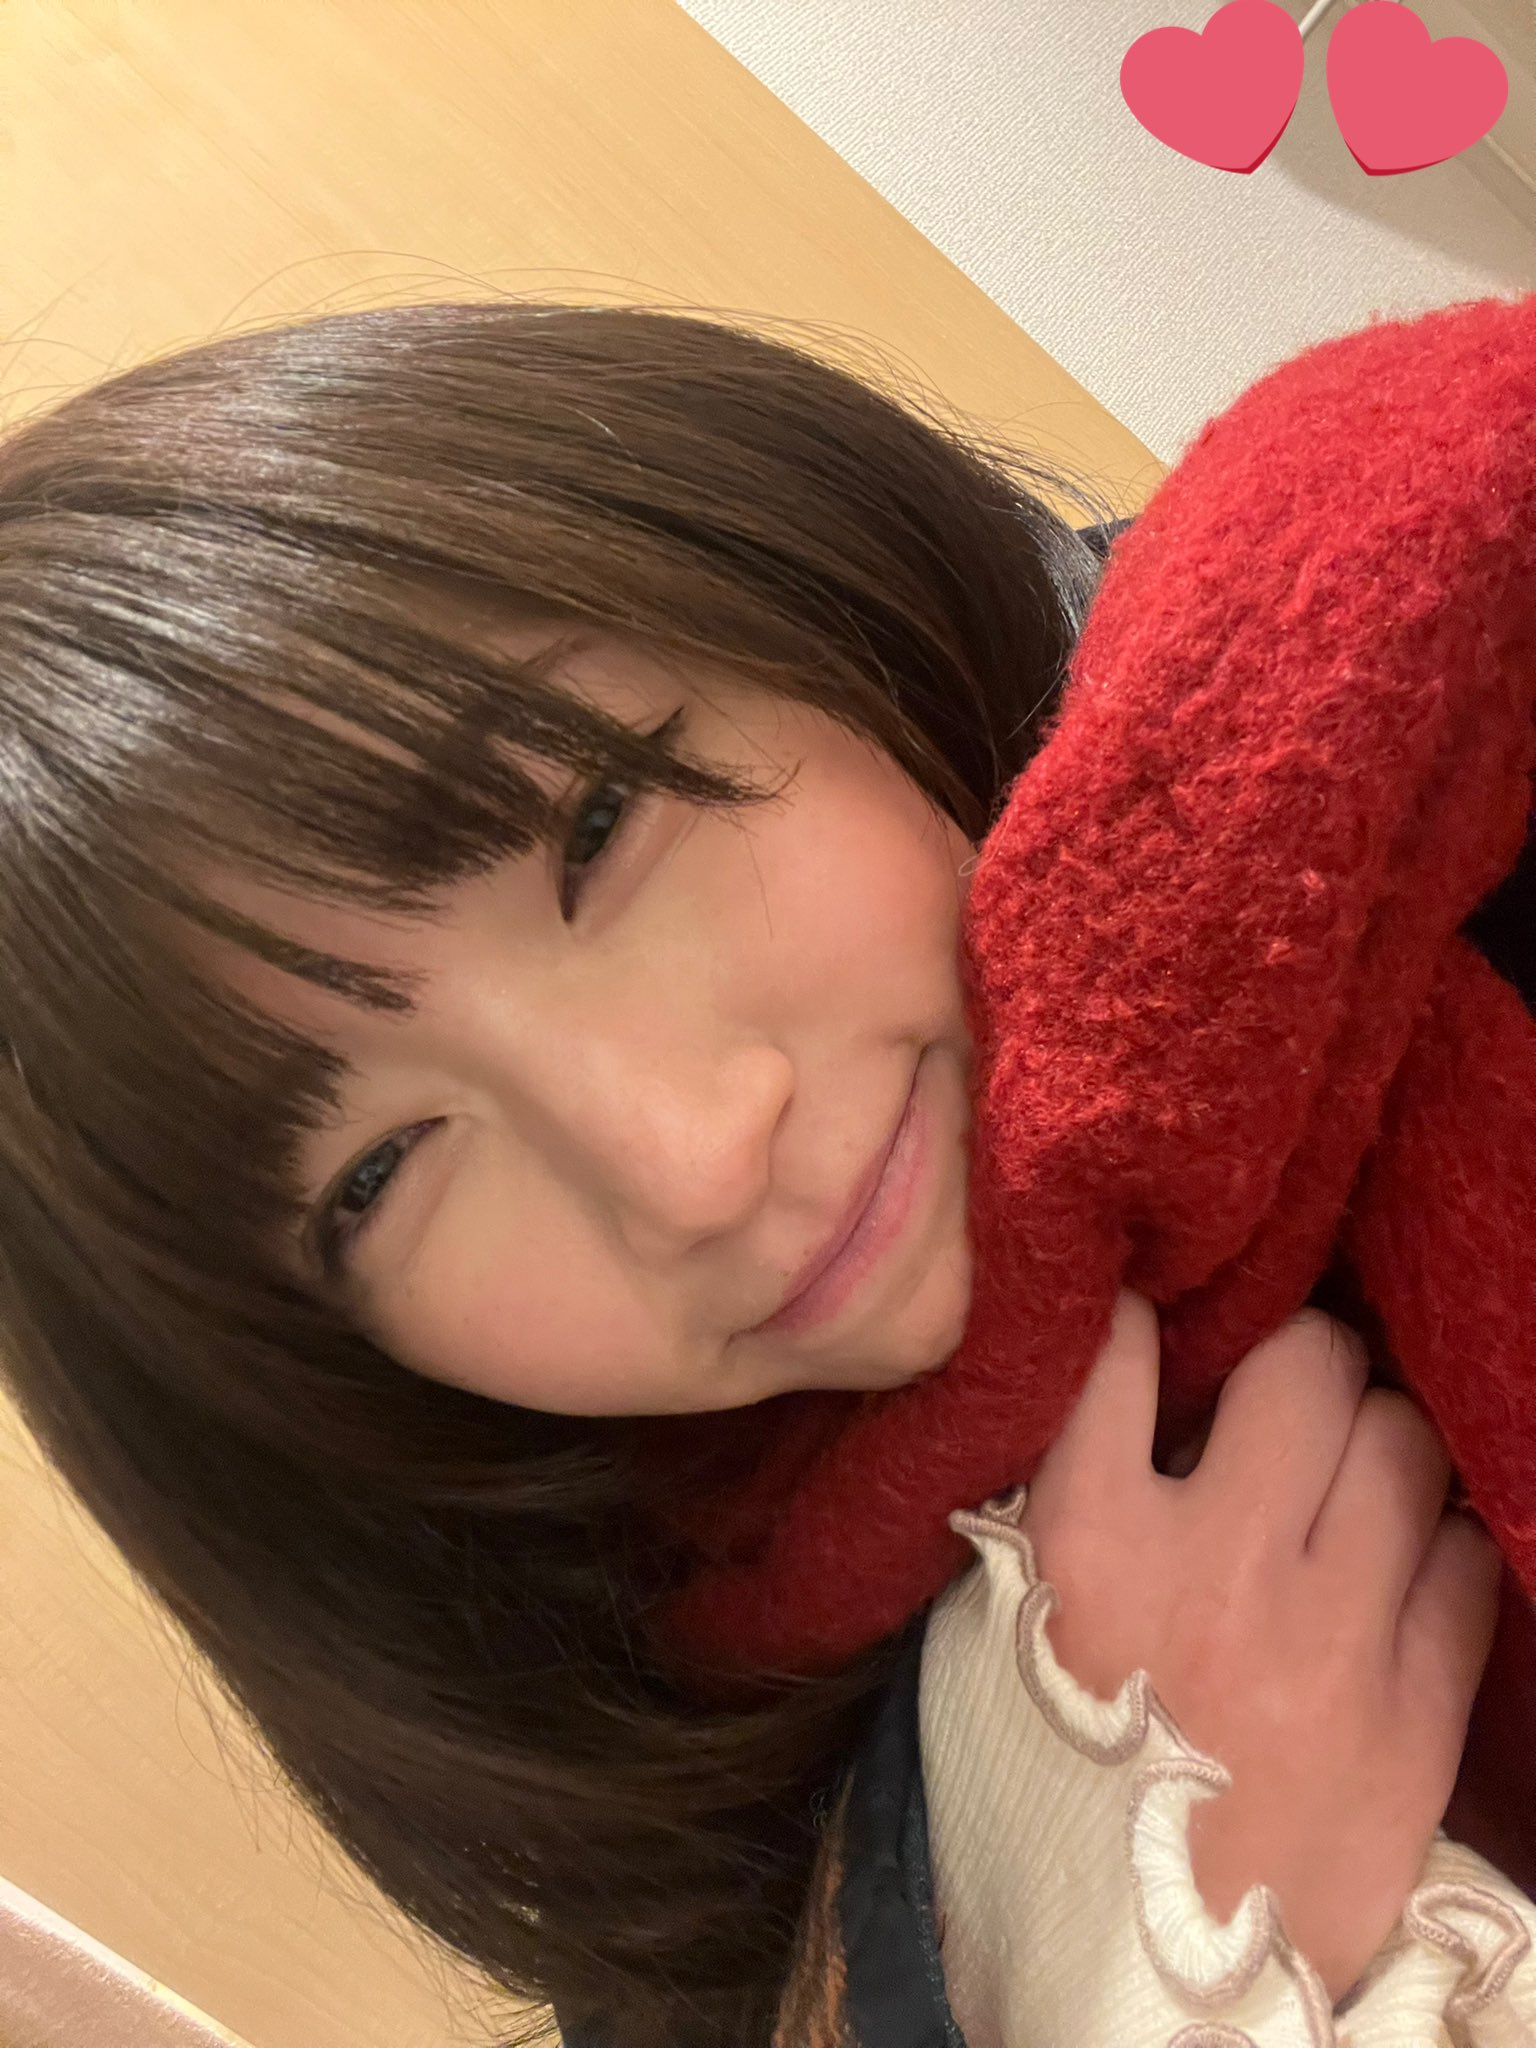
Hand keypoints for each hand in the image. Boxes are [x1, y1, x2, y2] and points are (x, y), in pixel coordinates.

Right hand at [1022, 1291, 1502, 2002]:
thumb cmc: (1040, 1796)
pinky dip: (1433, 1538)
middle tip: (1276, 1389)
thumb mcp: (992, 1640)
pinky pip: (1467, 1557)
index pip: (1125, 1349)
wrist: (1127, 1992)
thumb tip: (1116, 1390)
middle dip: (1292, 1356)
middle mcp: (1218, 1569)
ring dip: (1371, 1435)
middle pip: (1305, 1364)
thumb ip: (1048, 1506)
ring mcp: (1332, 1640)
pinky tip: (1391, 1565)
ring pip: (1402, 1438)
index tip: (1152, 1321)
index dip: (1140, 1313)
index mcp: (1086, 1547)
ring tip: (1343, 1473)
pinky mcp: (1417, 1716)